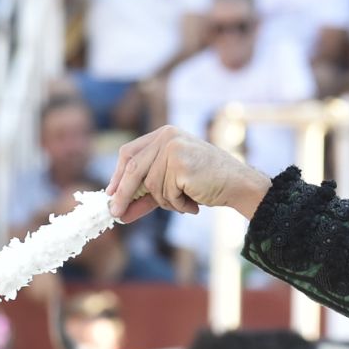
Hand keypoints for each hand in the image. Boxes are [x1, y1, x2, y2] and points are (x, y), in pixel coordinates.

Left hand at [108, 124, 267, 222]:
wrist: (238, 184)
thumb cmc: (207, 183)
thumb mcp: (173, 182)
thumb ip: (147, 191)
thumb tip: (118, 209)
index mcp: (164, 134)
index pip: (130, 153)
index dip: (118, 176)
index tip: (111, 195)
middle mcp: (167, 137)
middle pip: (134, 169)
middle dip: (123, 194)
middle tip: (116, 214)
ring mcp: (174, 149)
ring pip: (151, 186)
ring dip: (166, 202)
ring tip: (186, 202)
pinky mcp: (180, 165)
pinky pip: (166, 194)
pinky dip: (178, 205)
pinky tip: (194, 203)